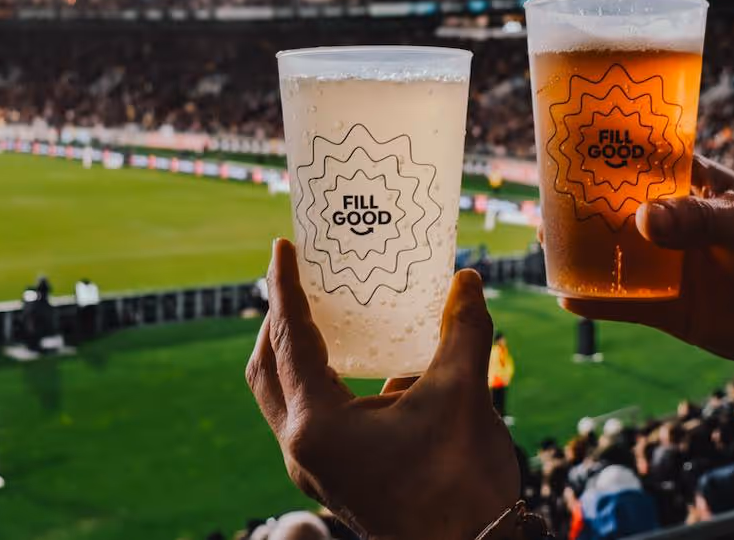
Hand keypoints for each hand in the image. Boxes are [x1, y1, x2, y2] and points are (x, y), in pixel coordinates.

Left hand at [246, 239, 518, 539]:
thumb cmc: (461, 484)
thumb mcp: (463, 394)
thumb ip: (462, 330)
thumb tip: (466, 279)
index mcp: (317, 425)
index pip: (287, 340)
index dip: (284, 289)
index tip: (282, 248)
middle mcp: (303, 448)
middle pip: (267, 370)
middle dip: (277, 321)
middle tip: (296, 281)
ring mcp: (317, 468)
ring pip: (284, 397)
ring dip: (294, 353)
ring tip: (321, 314)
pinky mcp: (336, 476)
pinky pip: (312, 416)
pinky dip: (322, 381)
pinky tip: (362, 360)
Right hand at [560, 155, 733, 366]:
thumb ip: (699, 221)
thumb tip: (643, 220)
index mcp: (694, 185)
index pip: (643, 157)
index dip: (607, 148)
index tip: (567, 139)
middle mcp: (674, 221)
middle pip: (616, 205)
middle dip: (579, 201)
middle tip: (544, 195)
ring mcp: (668, 264)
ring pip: (612, 253)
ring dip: (578, 248)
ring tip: (544, 239)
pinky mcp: (669, 308)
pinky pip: (624, 302)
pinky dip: (595, 300)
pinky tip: (565, 296)